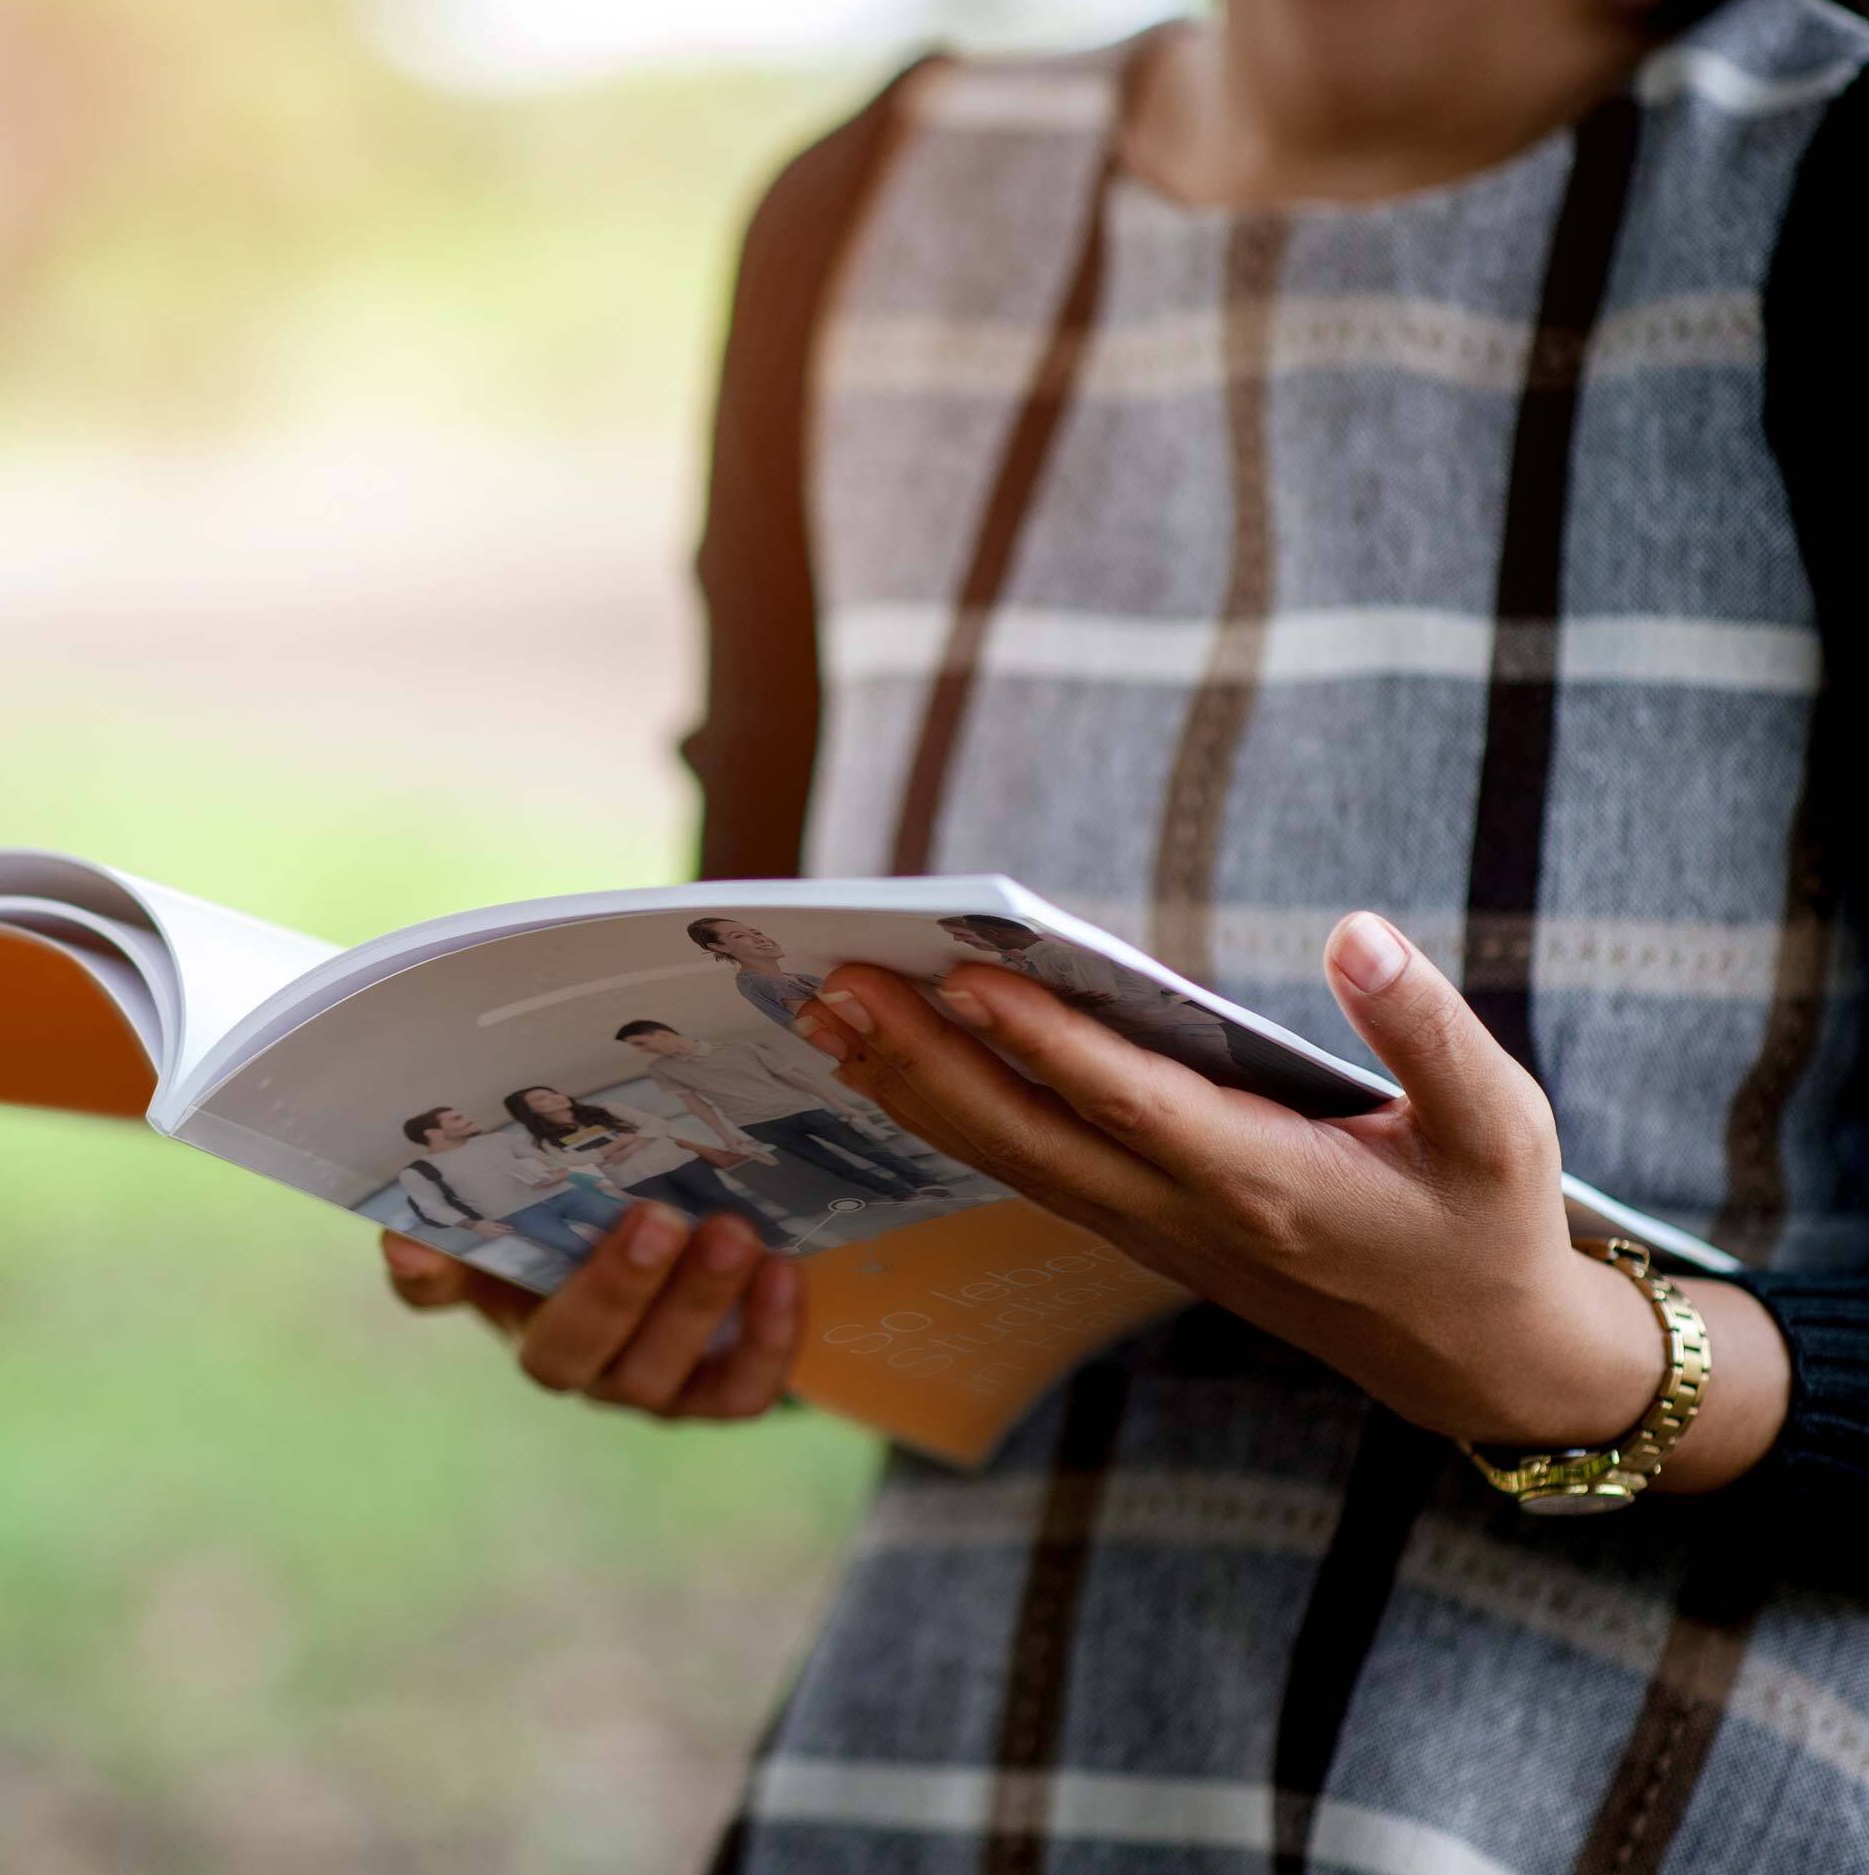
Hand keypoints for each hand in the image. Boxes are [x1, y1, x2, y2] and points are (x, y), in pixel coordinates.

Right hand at [378, 1205, 803, 1420]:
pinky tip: (784, 1274)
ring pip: (661, 1374)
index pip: (437, 1292)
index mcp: (504, 1294)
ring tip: (736, 1233)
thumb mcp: (550, 1197)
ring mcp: (642, 1386)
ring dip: (699, 1303)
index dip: (427, 1274)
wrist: (707, 1254)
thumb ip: (484, 1202)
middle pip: (572, 1347)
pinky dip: (766, 1339)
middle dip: (616, 1286)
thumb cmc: (606, 1217)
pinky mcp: (715, 1397)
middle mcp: (567, 1357)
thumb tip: (402, 1240)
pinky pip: (740, 1393)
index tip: (419, 1242)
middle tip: (657, 1216)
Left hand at [805, 913, 1787, 1491]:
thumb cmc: (1488, 1222)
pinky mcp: (1142, 1225)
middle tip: (833, 985)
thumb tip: (1358, 936)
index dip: (1046, 1043)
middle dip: (925, 1062)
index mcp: (1270, 1185)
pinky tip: (893, 1064)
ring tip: (827, 1011)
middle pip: (1030, 1137)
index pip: (1133, 1105)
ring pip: (1011, 1156)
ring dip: (915, 1087)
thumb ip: (1429, 1031)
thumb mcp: (1501, 1126)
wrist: (1472, 1356)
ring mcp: (1152, 1230)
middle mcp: (1188, 1215)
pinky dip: (952, 1113)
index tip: (965, 977)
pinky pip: (1028, 1165)